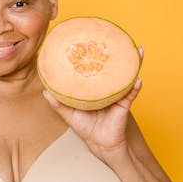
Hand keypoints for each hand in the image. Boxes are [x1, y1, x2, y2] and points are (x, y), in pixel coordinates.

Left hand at [43, 47, 143, 162]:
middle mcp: (107, 87)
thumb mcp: (69, 114)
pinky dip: (135, 86)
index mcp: (95, 88)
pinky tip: (137, 79)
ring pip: (126, 75)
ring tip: (137, 50)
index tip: (91, 40)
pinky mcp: (124, 104)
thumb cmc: (87, 128)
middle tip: (118, 37)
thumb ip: (58, 103)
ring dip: (133, 63)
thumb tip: (45, 90)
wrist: (101, 144)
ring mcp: (117, 94)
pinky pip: (131, 93)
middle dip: (117, 53)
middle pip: (112, 67)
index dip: (95, 55)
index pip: (96, 68)